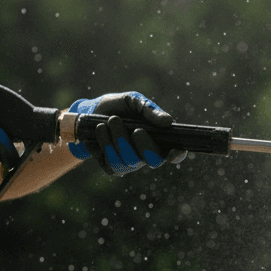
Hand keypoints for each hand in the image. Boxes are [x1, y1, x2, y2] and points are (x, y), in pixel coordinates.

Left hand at [67, 92, 187, 174]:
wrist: (92, 111)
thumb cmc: (120, 107)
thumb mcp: (135, 101)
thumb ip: (150, 110)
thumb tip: (169, 122)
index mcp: (159, 140)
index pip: (174, 153)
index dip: (178, 155)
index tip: (177, 150)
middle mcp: (148, 155)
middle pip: (154, 161)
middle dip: (145, 146)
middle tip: (136, 130)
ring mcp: (131, 164)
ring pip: (131, 160)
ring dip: (119, 138)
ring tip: (111, 120)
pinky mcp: (114, 168)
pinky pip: (113, 162)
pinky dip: (105, 143)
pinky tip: (101, 129)